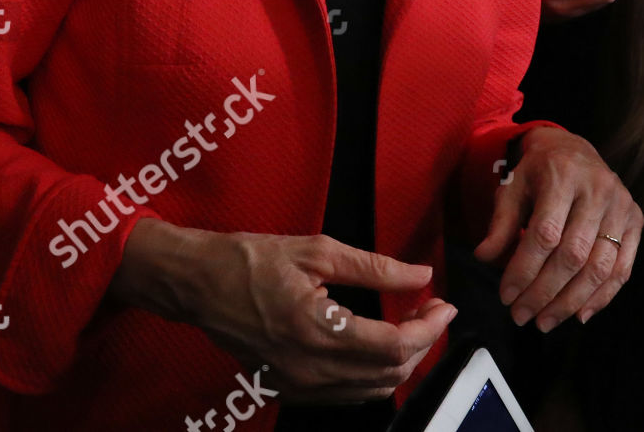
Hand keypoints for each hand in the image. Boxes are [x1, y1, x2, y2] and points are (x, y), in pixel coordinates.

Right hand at [111, 220, 453, 403]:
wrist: (200, 285)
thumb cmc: (252, 260)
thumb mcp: (318, 250)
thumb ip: (375, 267)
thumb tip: (420, 275)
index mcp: (317, 329)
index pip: (393, 345)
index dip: (429, 327)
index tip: (444, 304)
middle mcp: (309, 367)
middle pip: (389, 372)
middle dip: (422, 342)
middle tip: (431, 309)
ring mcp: (298, 385)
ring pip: (371, 389)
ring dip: (400, 360)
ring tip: (411, 322)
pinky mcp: (288, 389)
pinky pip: (346, 394)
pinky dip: (372, 373)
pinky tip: (378, 344)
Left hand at [473, 128, 642, 331]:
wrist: (575, 150)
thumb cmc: (539, 172)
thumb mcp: (513, 187)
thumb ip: (501, 223)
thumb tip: (485, 258)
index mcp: (562, 176)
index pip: (545, 233)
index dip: (524, 269)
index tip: (506, 296)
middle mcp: (598, 190)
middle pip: (573, 255)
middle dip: (545, 293)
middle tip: (522, 316)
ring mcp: (621, 206)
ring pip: (600, 267)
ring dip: (571, 302)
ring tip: (545, 321)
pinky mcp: (635, 221)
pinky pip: (623, 268)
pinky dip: (602, 297)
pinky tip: (579, 314)